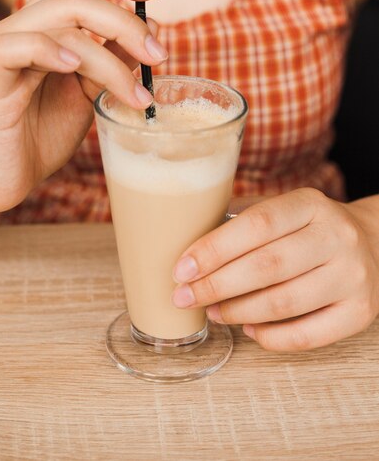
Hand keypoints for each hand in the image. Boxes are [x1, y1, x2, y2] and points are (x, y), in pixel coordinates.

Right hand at [0, 0, 164, 220]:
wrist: (5, 178)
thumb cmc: (43, 134)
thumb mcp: (89, 94)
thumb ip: (112, 61)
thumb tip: (148, 33)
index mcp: (48, 27)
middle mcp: (26, 28)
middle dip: (125, 21)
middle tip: (157, 55)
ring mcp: (7, 48)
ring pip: (60, 23)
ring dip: (107, 57)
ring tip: (133, 92)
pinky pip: (16, 46)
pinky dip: (50, 51)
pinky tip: (75, 69)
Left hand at [172, 188, 378, 351]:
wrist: (372, 244)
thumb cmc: (310, 229)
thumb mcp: (285, 209)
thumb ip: (243, 219)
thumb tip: (188, 244)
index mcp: (310, 204)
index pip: (257, 224)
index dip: (214, 249)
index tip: (181, 269)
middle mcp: (336, 236)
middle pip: (267, 266)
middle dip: (216, 285)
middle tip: (184, 297)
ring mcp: (352, 275)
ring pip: (284, 302)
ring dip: (238, 311)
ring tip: (213, 312)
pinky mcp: (360, 312)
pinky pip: (308, 335)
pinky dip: (271, 337)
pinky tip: (249, 329)